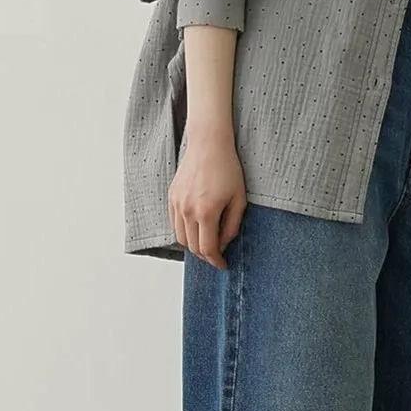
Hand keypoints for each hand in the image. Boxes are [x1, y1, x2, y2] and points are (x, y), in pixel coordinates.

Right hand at [168, 125, 246, 269]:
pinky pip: (174, 224)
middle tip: (217, 255)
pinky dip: (184, 232)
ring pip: (181, 238)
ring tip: (207, 243)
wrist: (208, 145)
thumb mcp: (239, 199)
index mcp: (206, 212)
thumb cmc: (228, 169)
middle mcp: (187, 210)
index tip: (223, 265)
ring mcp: (177, 204)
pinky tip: (196, 229)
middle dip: (206, 256)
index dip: (216, 261)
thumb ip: (232, 226)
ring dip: (193, 245)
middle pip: (193, 247)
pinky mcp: (171, 197)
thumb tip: (223, 245)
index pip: (208, 249)